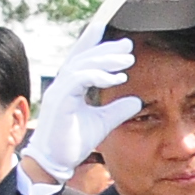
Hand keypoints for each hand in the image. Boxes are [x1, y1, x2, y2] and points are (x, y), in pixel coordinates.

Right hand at [21, 35, 141, 186]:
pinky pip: (79, 79)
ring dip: (105, 60)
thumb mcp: (103, 123)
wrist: (57, 161)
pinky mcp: (60, 101)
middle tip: (128, 46)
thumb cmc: (74, 142)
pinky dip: (97, 75)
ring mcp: (59, 91)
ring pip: (81, 65)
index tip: (110, 32)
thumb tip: (137, 100)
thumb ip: (118, 110)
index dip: (92, 42)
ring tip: (127, 61)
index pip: (81, 59)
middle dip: (105, 48)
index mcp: (70, 87)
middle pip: (83, 57)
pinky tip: (115, 78)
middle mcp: (62, 85)